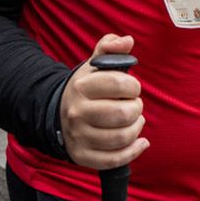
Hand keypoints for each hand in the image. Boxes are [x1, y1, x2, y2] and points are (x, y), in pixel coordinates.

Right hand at [59, 34, 146, 170]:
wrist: (59, 115)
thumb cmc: (86, 89)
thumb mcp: (94, 65)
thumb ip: (110, 47)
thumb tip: (126, 41)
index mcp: (81, 87)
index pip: (120, 84)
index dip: (133, 86)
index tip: (132, 88)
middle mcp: (77, 112)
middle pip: (123, 114)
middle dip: (136, 108)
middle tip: (134, 106)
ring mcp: (79, 136)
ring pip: (121, 138)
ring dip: (136, 129)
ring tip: (134, 121)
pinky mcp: (82, 156)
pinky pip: (114, 159)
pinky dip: (133, 151)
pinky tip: (140, 142)